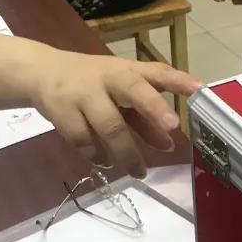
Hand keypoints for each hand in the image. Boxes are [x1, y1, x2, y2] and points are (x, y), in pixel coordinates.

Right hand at [29, 49, 200, 177]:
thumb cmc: (93, 84)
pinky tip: (104, 161)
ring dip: (127, 151)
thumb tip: (169, 145)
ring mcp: (83, 93)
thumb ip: (145, 119)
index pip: (157, 71)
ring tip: (139, 171)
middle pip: (132, 89)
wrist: (41, 72)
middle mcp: (108, 77)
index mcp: (127, 70)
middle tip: (173, 126)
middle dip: (153, 107)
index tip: (200, 90)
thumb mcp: (120, 94)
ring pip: (109, 124)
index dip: (179, 80)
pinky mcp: (61, 110)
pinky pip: (83, 139)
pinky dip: (96, 154)